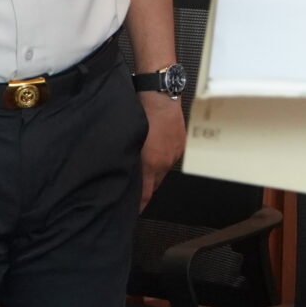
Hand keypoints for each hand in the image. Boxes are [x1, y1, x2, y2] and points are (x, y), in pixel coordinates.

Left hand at [138, 91, 185, 207]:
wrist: (159, 94)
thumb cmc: (140, 112)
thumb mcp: (128, 139)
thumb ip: (128, 159)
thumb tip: (125, 172)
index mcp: (151, 163)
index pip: (145, 193)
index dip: (139, 205)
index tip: (134, 212)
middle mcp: (164, 161)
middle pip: (155, 184)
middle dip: (146, 190)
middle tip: (136, 193)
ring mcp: (174, 152)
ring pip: (162, 171)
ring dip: (154, 173)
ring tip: (145, 170)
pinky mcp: (180, 144)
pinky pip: (170, 158)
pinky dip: (162, 159)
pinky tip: (156, 152)